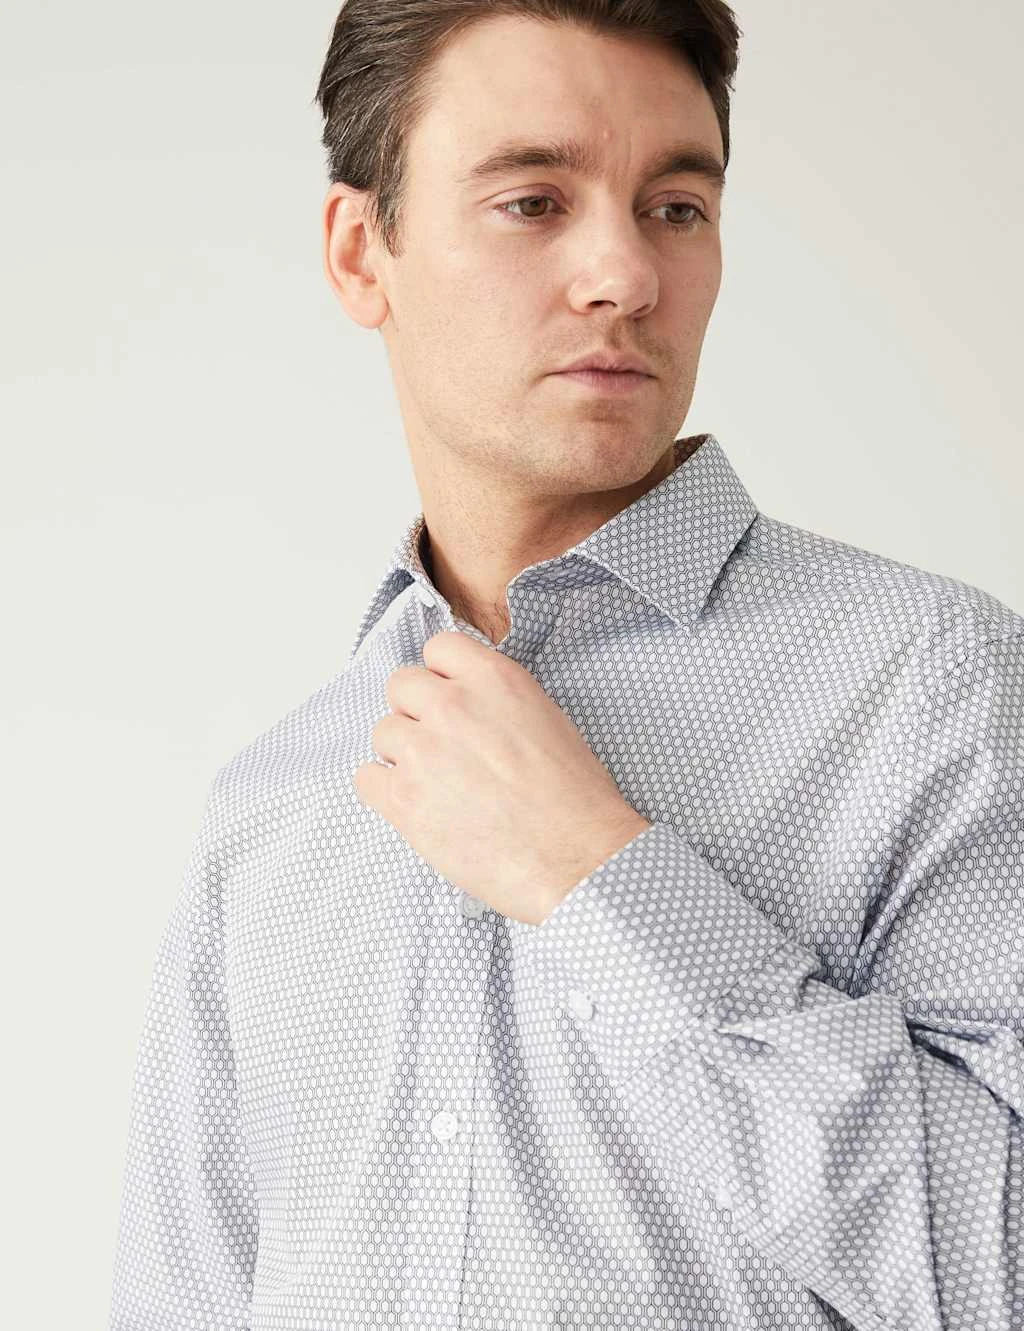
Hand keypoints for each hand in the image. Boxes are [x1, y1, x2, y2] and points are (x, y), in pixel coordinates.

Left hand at [353, 631, 651, 924]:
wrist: (578, 859)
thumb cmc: (575, 800)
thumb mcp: (548, 720)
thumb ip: (497, 701)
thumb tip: (468, 706)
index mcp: (494, 680)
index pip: (439, 649)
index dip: (442, 677)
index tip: (449, 698)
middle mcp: (453, 706)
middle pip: (400, 686)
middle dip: (417, 712)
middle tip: (441, 745)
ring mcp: (423, 752)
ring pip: (383, 732)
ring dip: (402, 754)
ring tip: (437, 785)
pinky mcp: (403, 799)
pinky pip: (366, 778)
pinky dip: (384, 791)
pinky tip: (417, 806)